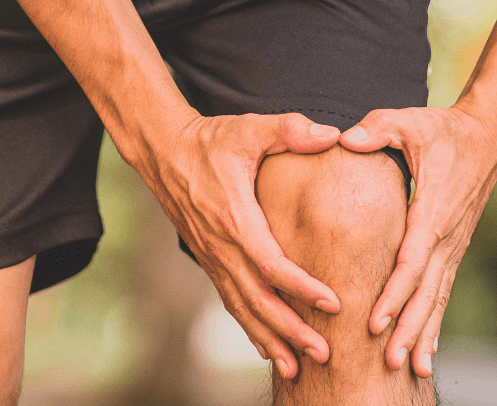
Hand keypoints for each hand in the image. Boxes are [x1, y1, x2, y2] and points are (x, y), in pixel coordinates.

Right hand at [143, 112, 342, 378]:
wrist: (163, 150)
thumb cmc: (210, 139)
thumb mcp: (249, 128)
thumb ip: (290, 130)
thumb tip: (332, 135)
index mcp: (234, 217)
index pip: (271, 263)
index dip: (302, 286)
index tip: (333, 302)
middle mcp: (220, 244)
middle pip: (257, 298)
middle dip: (290, 329)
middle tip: (324, 353)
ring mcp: (211, 254)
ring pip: (241, 307)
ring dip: (269, 338)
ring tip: (298, 367)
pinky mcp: (207, 258)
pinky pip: (229, 299)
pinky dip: (249, 326)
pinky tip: (266, 348)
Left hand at [340, 104, 496, 377]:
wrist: (486, 136)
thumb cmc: (440, 129)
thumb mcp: (406, 121)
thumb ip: (376, 129)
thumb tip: (347, 139)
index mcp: (431, 210)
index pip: (411, 260)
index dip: (393, 293)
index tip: (374, 320)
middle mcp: (446, 235)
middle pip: (426, 290)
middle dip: (407, 326)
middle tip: (390, 360)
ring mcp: (453, 243)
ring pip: (437, 296)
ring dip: (422, 331)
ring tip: (410, 366)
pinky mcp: (452, 245)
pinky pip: (442, 287)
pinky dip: (433, 317)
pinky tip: (426, 346)